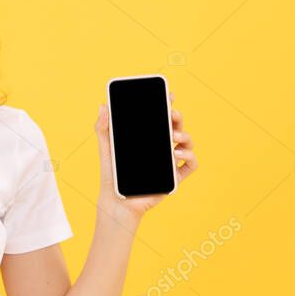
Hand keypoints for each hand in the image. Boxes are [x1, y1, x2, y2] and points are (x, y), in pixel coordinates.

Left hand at [95, 92, 197, 224]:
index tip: (168, 95)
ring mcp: (170, 162)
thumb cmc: (112, 174)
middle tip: (171, 113)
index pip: (161, 118)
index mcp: (148, 138)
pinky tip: (176, 154)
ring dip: (185, 135)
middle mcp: (161, 148)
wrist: (116, 200)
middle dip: (178, 117)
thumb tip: (103, 106)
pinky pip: (191, 165)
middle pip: (176, 127)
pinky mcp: (175, 177)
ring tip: (172, 135)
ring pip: (187, 143)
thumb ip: (103, 128)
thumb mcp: (107, 148)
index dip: (167, 105)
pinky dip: (189, 156)